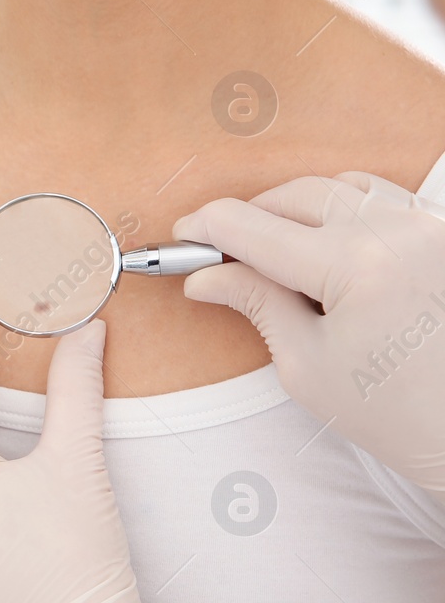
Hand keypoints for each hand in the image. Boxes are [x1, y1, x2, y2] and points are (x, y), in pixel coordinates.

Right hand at [175, 172, 444, 491]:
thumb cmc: (398, 414)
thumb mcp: (305, 365)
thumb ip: (255, 303)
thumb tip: (207, 277)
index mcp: (355, 265)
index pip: (255, 228)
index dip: (207, 229)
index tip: (183, 236)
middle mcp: (396, 232)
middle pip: (293, 195)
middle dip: (249, 219)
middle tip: (222, 257)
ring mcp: (427, 228)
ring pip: (337, 187)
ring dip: (295, 211)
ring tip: (278, 256)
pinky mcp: (442, 235)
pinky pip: (381, 197)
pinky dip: (342, 211)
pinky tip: (327, 249)